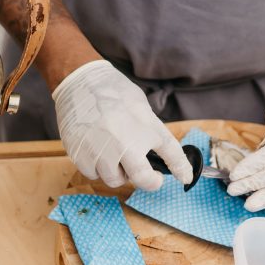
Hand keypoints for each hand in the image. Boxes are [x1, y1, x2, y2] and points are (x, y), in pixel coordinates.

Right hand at [53, 60, 192, 189]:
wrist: (80, 82)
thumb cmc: (112, 92)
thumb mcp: (140, 107)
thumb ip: (150, 132)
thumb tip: (158, 155)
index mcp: (145, 127)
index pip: (172, 154)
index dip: (182, 170)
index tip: (185, 177)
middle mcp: (126, 142)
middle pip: (143, 178)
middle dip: (150, 182)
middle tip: (150, 178)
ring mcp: (102, 151)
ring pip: (114, 180)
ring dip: (117, 173)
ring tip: (114, 155)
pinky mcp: (81, 154)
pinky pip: (92, 173)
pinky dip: (96, 167)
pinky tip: (95, 150)